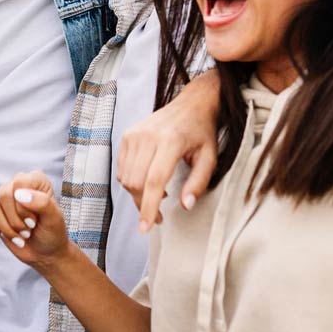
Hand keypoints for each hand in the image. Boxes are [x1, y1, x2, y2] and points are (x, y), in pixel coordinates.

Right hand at [0, 171, 70, 271]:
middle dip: (16, 221)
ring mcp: (2, 194)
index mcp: (36, 180)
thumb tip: (19, 194)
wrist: (44, 251)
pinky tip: (9, 233)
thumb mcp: (54, 219)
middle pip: (4, 195)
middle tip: (28, 231)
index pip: (20, 183)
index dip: (24, 207)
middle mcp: (17, 183)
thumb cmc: (52, 233)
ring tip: (20, 235)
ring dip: (6, 228)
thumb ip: (43, 203)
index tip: (34, 221)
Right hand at [117, 69, 219, 231]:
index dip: (148, 207)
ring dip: (137, 194)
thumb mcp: (210, 157)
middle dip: (143, 205)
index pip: (154, 181)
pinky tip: (148, 181)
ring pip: (126, 178)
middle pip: (136, 183)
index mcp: (170, 141)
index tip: (145, 228)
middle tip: (158, 217)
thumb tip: (186, 206)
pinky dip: (132, 182)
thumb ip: (199, 183)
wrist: (191, 103)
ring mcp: (134, 134)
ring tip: (156, 195)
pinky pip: (122, 169)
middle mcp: (148, 136)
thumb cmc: (202, 132)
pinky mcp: (127, 135)